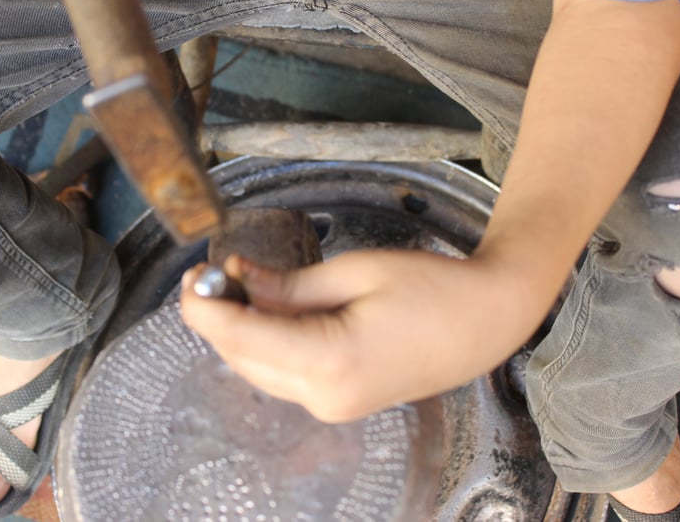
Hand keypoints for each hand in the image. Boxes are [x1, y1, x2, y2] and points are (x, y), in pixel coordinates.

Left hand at [180, 249, 554, 422]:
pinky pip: (284, 374)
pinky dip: (266, 342)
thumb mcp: (354, 272)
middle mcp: (326, 397)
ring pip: (258, 369)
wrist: (487, 322)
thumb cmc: (431, 288)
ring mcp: (333, 407)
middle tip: (208, 271)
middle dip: (217, 316)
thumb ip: (288, 285)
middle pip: (242, 358)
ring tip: (235, 280)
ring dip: (239, 329)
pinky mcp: (340, 403)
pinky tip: (266, 306)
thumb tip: (236, 279)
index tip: (192, 274)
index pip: (241, 338)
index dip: (206, 307)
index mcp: (330, 361)